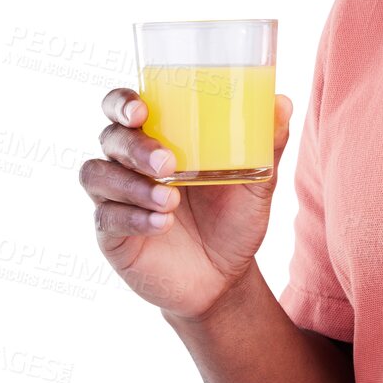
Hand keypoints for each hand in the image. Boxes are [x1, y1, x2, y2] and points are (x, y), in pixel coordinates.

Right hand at [78, 87, 293, 320]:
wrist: (224, 280)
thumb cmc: (233, 220)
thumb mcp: (255, 183)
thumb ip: (267, 144)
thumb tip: (283, 102)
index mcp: (156, 137)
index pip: (121, 106)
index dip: (121, 103)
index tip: (140, 111)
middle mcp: (128, 163)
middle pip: (110, 138)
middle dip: (134, 146)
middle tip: (167, 162)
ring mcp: (115, 198)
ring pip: (98, 175)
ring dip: (132, 185)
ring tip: (170, 199)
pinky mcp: (111, 234)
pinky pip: (106, 218)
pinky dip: (133, 218)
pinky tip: (161, 224)